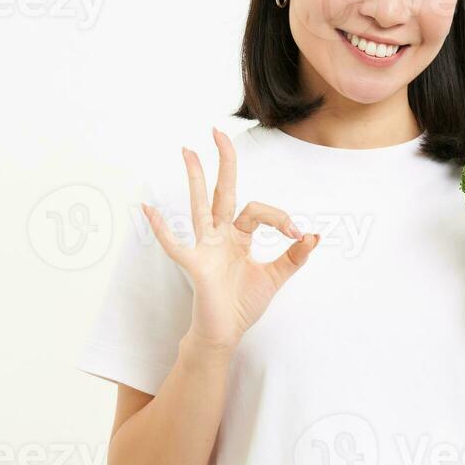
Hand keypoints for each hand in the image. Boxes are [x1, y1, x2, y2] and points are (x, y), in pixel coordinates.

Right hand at [141, 127, 318, 349]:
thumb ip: (294, 257)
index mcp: (239, 236)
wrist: (226, 332)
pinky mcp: (194, 264)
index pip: (258, 211)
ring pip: (200, 205)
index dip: (281, 218)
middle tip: (219, 132)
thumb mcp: (275, 278)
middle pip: (223, 191)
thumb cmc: (243, 304)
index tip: (300, 235)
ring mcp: (205, 247)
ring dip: (194, 178)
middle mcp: (220, 235)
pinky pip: (175, 244)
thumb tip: (316, 236)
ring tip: (188, 150)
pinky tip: (148, 209)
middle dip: (223, 162)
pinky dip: (162, 228)